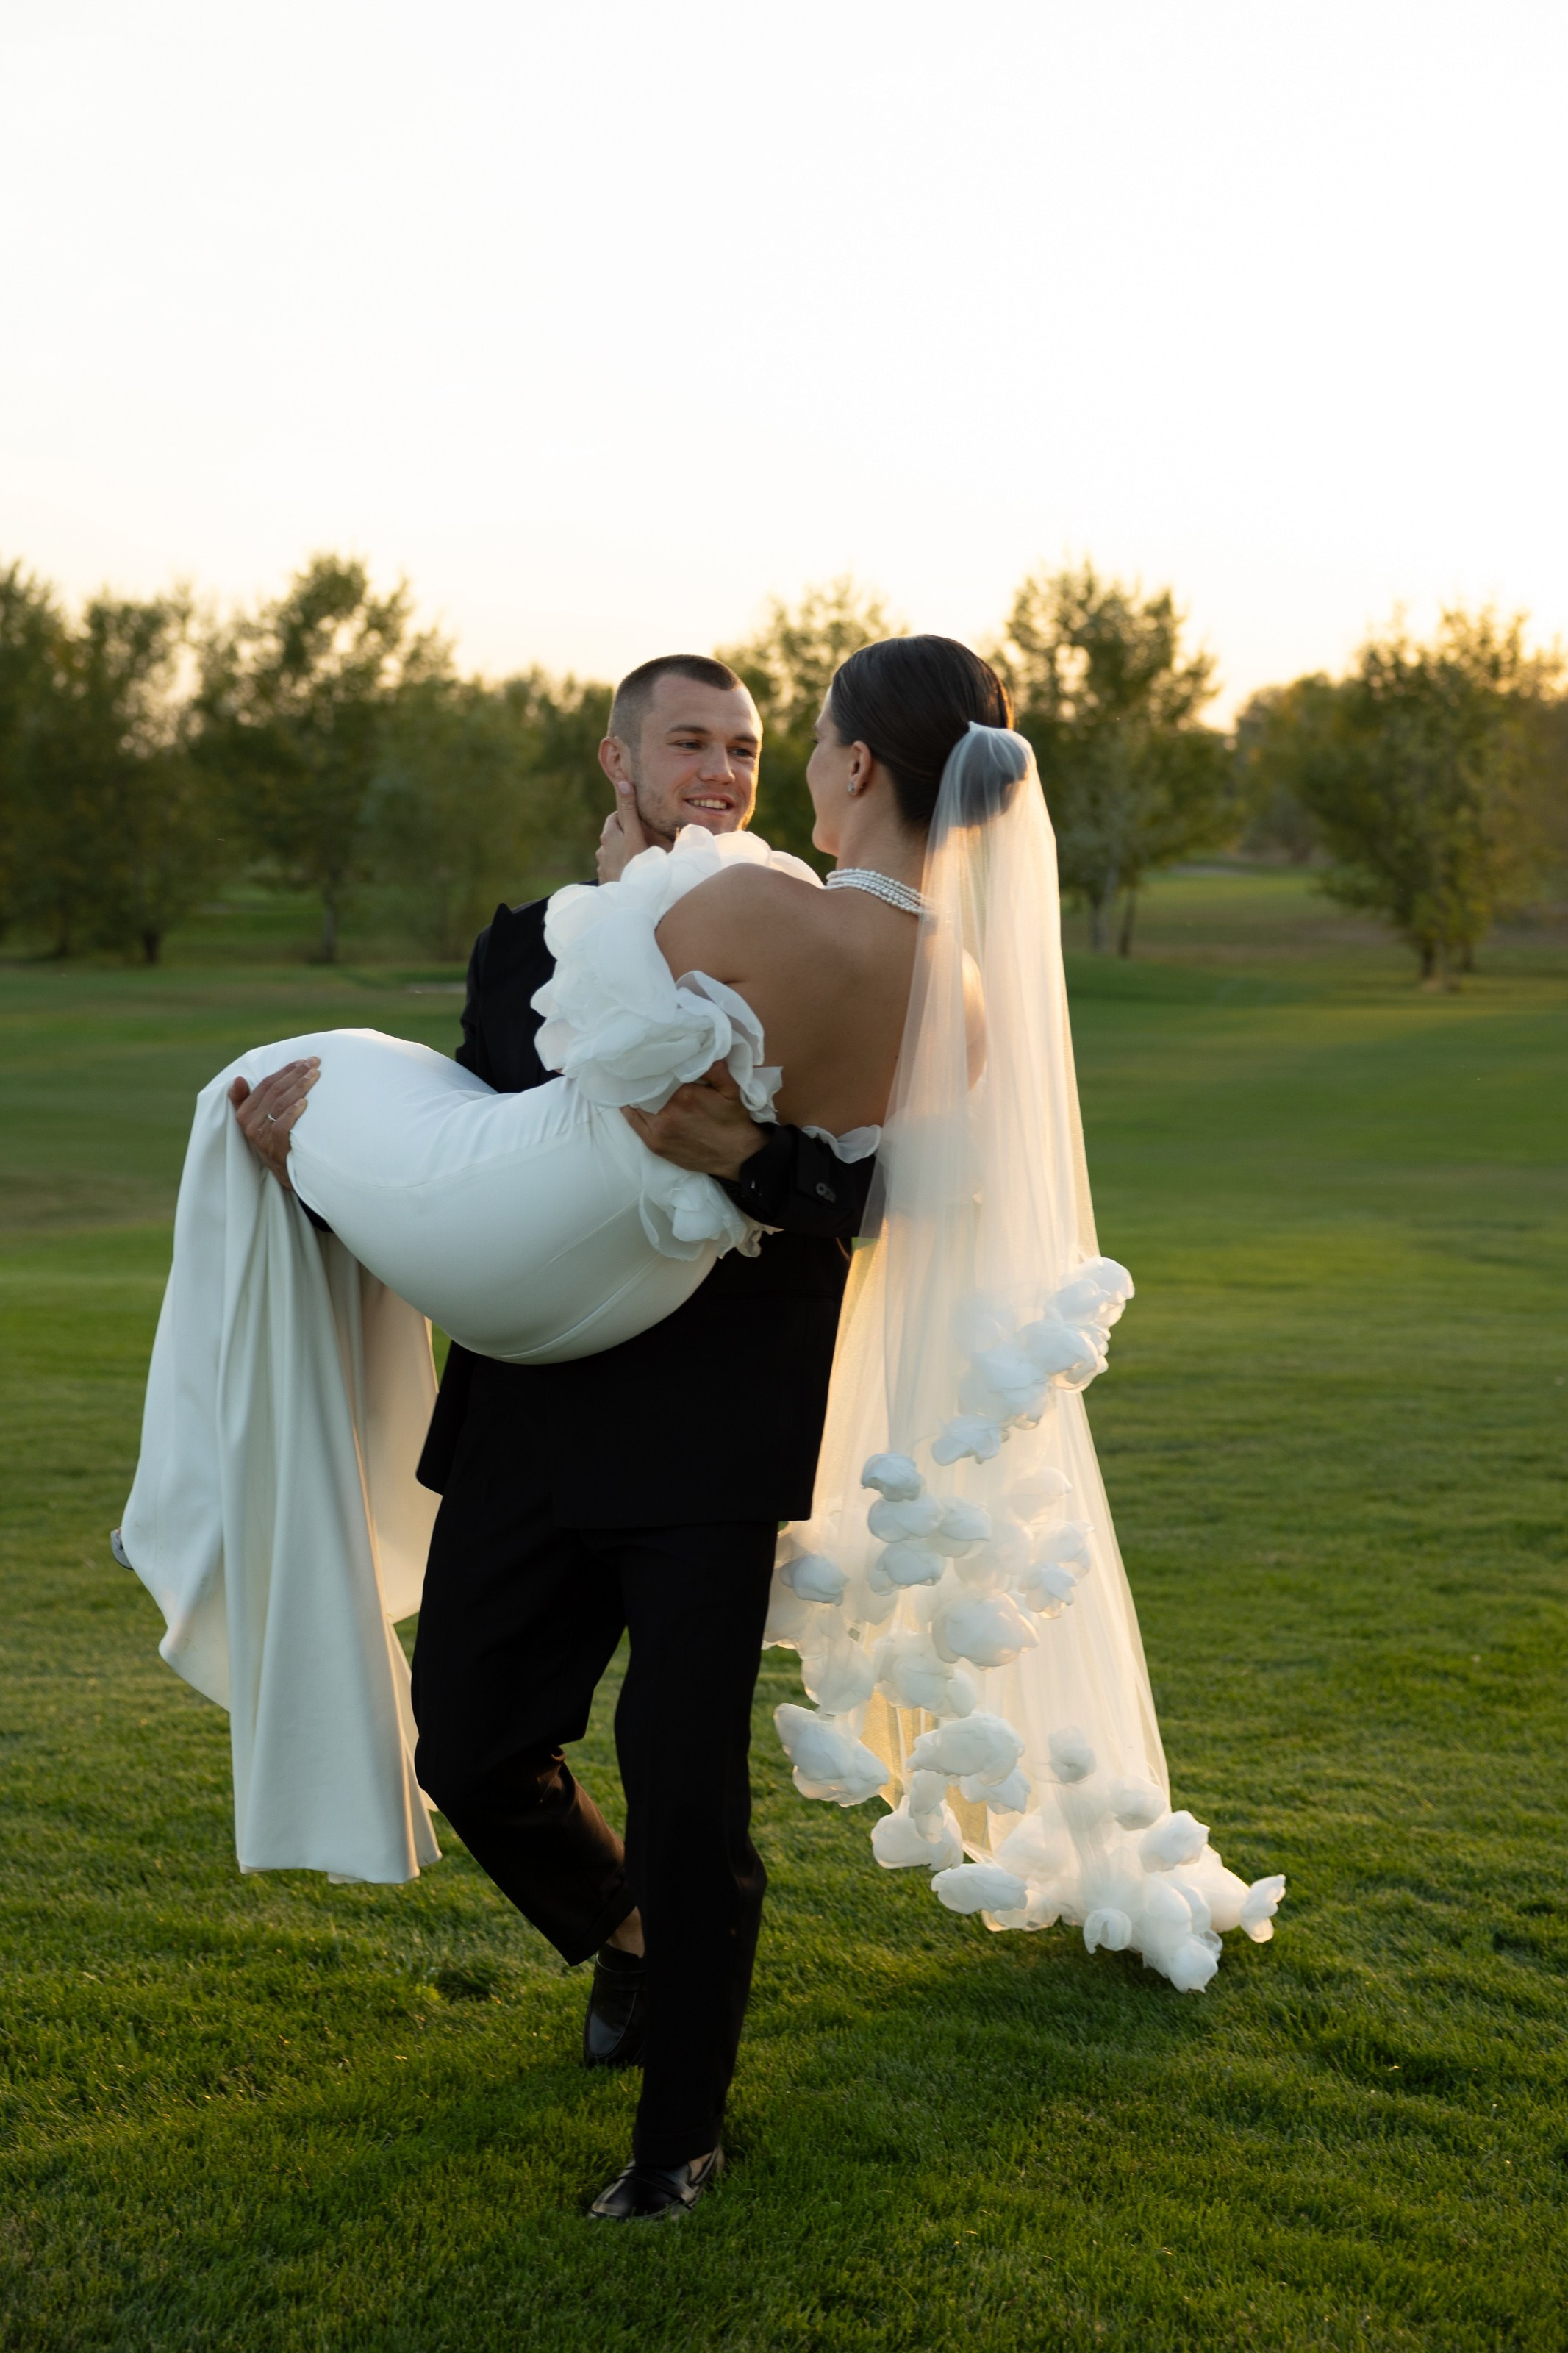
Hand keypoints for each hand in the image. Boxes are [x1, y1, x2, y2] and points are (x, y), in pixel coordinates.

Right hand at [228, 1059, 318, 1190]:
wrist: (285, 1173)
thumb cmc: (273, 1140)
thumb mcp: (256, 1121)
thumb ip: (246, 1099)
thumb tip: (237, 1078)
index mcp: (244, 1113)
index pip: (265, 1085)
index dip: (284, 1071)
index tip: (303, 1061)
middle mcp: (250, 1124)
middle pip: (274, 1092)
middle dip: (295, 1074)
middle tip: (314, 1062)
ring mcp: (262, 1137)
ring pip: (280, 1105)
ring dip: (299, 1087)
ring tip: (315, 1075)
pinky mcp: (275, 1149)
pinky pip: (282, 1126)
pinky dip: (293, 1112)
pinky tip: (305, 1102)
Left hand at [596, 783, 650, 883]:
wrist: (631, 900)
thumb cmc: (638, 865)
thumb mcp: (637, 834)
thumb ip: (630, 809)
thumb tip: (622, 782)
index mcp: (611, 834)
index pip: (619, 815)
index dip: (629, 816)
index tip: (640, 821)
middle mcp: (603, 848)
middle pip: (615, 833)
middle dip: (625, 833)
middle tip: (643, 839)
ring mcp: (603, 864)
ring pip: (613, 851)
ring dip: (622, 851)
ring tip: (639, 858)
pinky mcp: (604, 878)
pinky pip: (613, 868)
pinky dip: (620, 867)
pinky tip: (632, 873)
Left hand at [623, 1060, 767, 1179]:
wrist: (736, 1156)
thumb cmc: (733, 1120)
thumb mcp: (731, 1089)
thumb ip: (716, 1068)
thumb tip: (701, 1048)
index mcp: (684, 1095)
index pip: (661, 1072)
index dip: (657, 1064)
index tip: (655, 1057)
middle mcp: (667, 1112)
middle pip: (647, 1088)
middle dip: (647, 1078)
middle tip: (644, 1067)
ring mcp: (658, 1130)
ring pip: (637, 1104)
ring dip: (638, 1093)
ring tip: (637, 1082)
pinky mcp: (654, 1144)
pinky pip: (633, 1122)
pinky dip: (631, 1109)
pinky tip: (630, 1100)